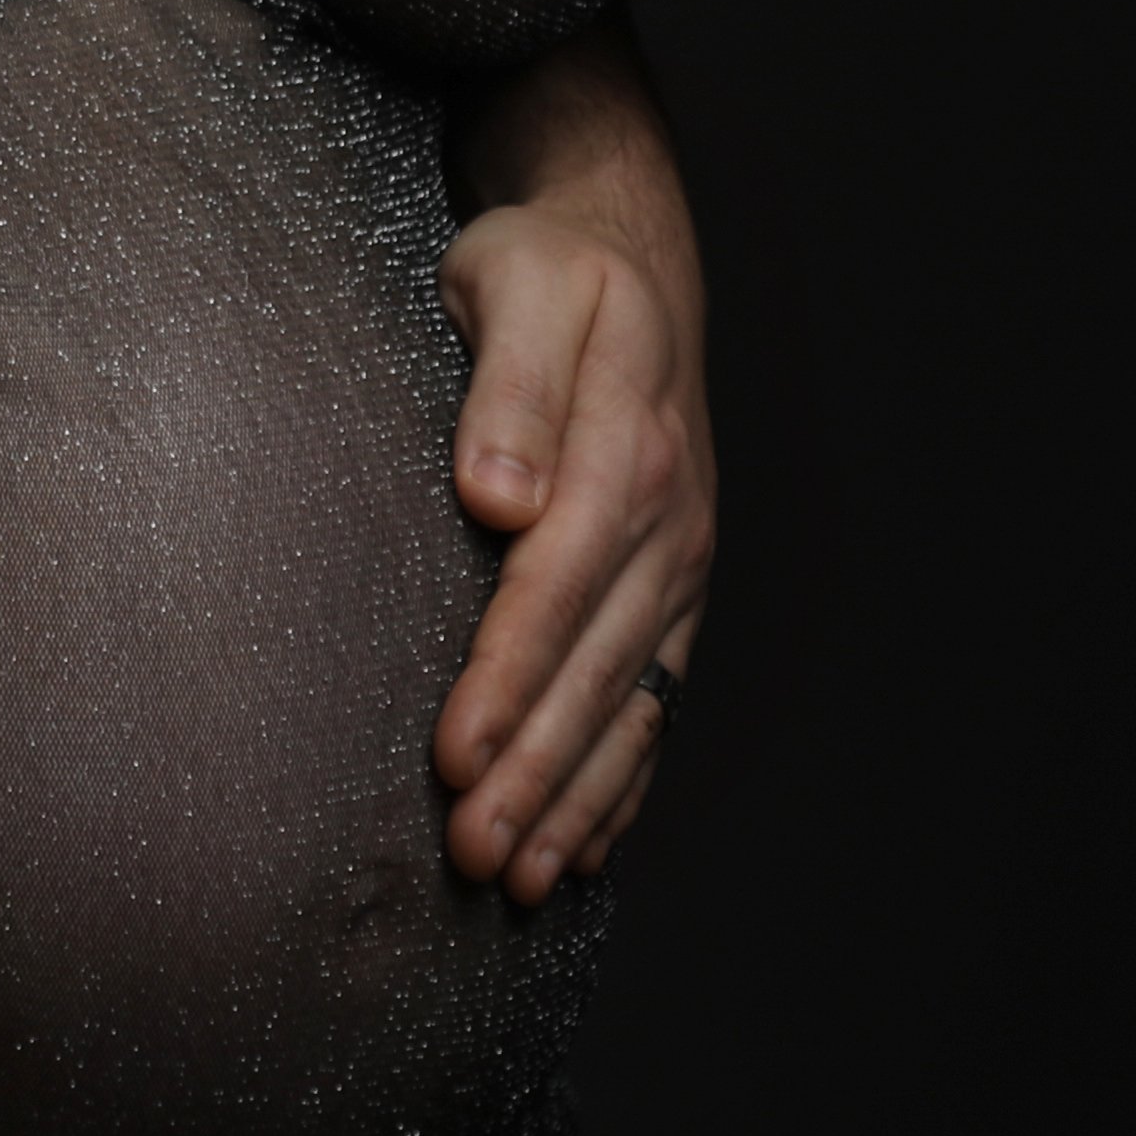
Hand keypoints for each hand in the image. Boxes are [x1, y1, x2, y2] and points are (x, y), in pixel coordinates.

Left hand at [433, 194, 713, 900]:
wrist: (627, 255)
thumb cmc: (547, 269)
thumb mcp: (520, 284)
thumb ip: (511, 386)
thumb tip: (495, 495)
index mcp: (625, 453)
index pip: (556, 585)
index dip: (507, 677)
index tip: (453, 754)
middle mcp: (669, 525)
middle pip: (595, 669)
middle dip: (536, 773)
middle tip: (474, 857)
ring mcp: (681, 567)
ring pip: (629, 703)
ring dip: (576, 800)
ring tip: (519, 880)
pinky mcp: (675, 591)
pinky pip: (656, 701)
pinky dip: (623, 781)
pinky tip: (587, 845)